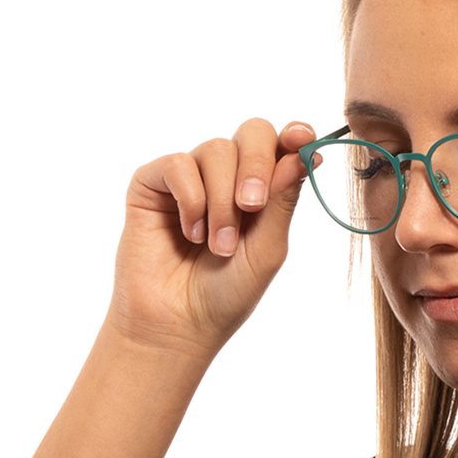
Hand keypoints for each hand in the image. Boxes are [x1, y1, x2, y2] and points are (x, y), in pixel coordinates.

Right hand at [109, 119, 316, 358]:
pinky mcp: (153, 184)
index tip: (302, 138)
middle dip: (257, 165)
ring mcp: (190, 177)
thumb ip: (283, 200)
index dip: (294, 135)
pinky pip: (179, 164)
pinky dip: (191, 199)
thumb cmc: (227, 293)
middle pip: (251, 133)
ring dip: (222, 201)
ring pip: (217, 150)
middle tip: (251, 206)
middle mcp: (228, 177)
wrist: (179, 324)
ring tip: (218, 244)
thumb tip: (304, 151)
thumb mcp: (267, 249)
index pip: (281, 146)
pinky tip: (189, 233)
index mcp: (262, 191)